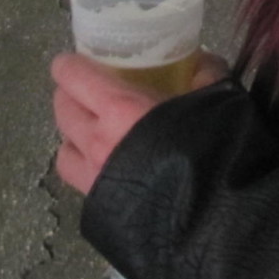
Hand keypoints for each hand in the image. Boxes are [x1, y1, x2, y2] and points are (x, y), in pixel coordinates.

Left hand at [50, 50, 227, 195]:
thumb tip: (201, 65)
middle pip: (62, 109)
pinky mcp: (99, 207)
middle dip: (69, 96)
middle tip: (87, 92)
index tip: (72, 61)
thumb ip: (204, 75)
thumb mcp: (216, 99)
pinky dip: (84, 167)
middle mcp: (96, 141)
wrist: (214, 218)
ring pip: (64, 149)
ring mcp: (94, 177)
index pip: (74, 77)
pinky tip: (108, 167)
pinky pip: (78, 180)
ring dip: (72, 135)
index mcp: (119, 108)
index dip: (68, 65)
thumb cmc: (213, 149)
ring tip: (92, 131)